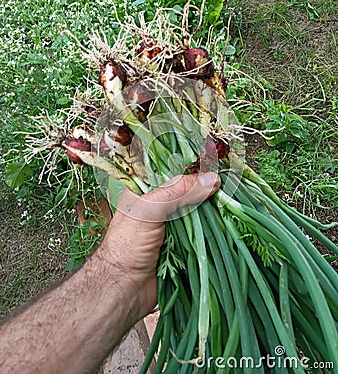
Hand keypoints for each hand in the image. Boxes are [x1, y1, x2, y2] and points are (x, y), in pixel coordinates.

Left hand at [99, 172, 220, 320]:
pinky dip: (214, 229)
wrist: (124, 289)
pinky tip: (229, 221)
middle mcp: (160, 206)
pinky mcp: (183, 245)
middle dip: (206, 188)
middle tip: (229, 182)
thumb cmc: (126, 246)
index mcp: (145, 191)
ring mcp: (172, 226)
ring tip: (233, 199)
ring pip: (198, 211)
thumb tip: (211, 180)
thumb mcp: (149, 209)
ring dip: (213, 210)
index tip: (216, 163)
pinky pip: (202, 233)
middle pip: (188, 191)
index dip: (192, 168)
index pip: (172, 171)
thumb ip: (178, 192)